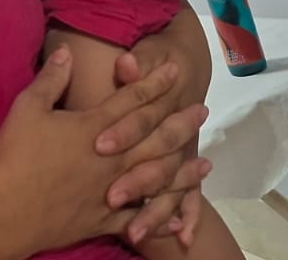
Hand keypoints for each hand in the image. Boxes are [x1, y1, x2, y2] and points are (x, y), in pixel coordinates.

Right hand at [0, 48, 211, 253]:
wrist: (6, 207)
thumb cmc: (15, 154)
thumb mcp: (28, 107)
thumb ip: (51, 79)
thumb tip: (67, 52)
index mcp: (94, 128)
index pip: (132, 100)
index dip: (155, 83)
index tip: (175, 70)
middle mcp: (112, 158)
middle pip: (154, 137)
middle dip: (180, 123)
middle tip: (202, 111)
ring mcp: (111, 191)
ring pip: (156, 178)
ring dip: (183, 170)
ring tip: (206, 164)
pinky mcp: (103, 219)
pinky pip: (139, 219)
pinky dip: (160, 218)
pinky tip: (179, 219)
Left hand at [112, 48, 206, 249]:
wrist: (186, 64)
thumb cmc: (163, 57)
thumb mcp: (151, 49)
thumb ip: (138, 59)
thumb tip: (113, 61)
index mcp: (160, 101)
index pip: (139, 118)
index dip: (123, 130)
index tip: (99, 145)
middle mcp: (169, 132)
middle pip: (155, 158)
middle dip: (136, 180)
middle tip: (112, 198)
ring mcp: (177, 153)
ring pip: (169, 185)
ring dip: (155, 209)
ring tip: (136, 232)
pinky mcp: (181, 167)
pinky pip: (187, 198)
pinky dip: (185, 218)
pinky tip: (180, 239)